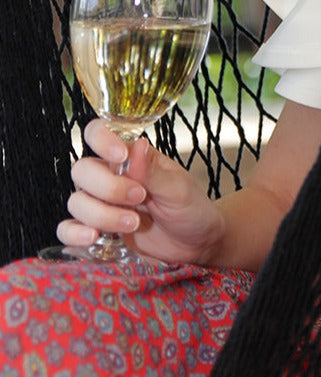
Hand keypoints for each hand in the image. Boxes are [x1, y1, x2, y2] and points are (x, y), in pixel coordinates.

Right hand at [58, 120, 223, 265]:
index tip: (121, 156)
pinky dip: (74, 234)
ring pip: (76, 201)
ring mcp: (101, 204)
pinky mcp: (97, 230)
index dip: (101, 140)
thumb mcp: (178, 189)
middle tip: (139, 197)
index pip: (97, 134)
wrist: (197, 243)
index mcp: (129, 157)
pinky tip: (93, 238)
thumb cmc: (190, 208)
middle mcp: (109, 176)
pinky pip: (68, 229)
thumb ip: (152, 172)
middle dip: (107, 187)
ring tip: (134, 223)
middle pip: (81, 171)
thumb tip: (137, 145)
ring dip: (102, 214)